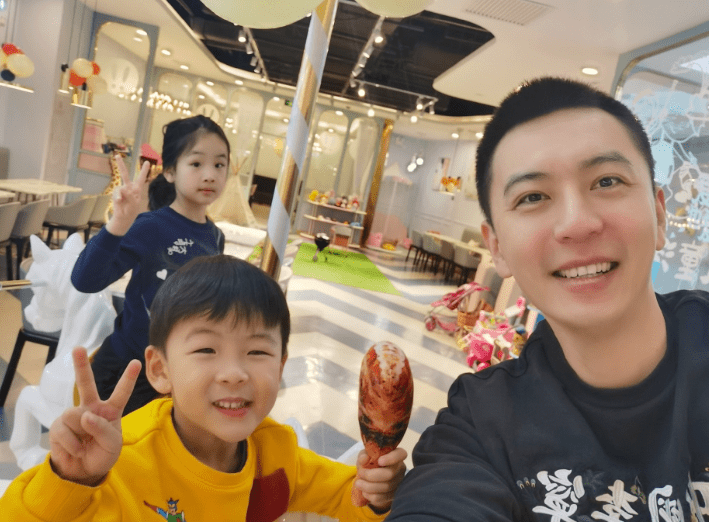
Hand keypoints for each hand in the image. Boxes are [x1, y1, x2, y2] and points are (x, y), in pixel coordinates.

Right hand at [48, 347, 140, 486]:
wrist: (83, 471)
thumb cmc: (102, 454)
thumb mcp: (112, 445)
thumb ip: (103, 429)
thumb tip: (84, 415)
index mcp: (110, 410)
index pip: (121, 393)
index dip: (128, 378)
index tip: (136, 362)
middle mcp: (91, 408)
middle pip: (86, 384)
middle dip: (80, 365)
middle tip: (77, 348)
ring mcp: (74, 415)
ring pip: (74, 416)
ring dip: (80, 435)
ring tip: (84, 446)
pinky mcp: (58, 426)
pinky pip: (63, 431)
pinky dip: (71, 445)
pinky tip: (75, 450)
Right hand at [106, 156, 150, 235]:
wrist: (124, 217)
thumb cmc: (131, 210)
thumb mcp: (134, 203)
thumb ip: (129, 195)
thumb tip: (122, 188)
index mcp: (137, 189)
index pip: (141, 178)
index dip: (144, 170)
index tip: (147, 162)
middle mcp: (129, 187)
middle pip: (125, 175)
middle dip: (120, 165)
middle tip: (117, 155)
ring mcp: (121, 190)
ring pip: (120, 187)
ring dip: (121, 195)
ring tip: (122, 201)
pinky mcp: (115, 194)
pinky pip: (117, 194)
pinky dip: (118, 198)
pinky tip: (120, 202)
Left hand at [354, 447, 406, 512]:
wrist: (371, 478)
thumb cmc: (370, 462)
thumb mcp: (365, 455)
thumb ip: (364, 455)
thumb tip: (364, 459)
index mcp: (396, 455)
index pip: (400, 454)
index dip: (391, 458)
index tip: (379, 461)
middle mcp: (400, 469)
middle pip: (390, 474)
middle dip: (371, 475)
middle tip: (360, 473)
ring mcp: (398, 483)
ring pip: (385, 487)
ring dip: (368, 486)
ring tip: (358, 483)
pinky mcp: (393, 496)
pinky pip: (382, 498)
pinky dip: (370, 495)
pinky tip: (364, 491)